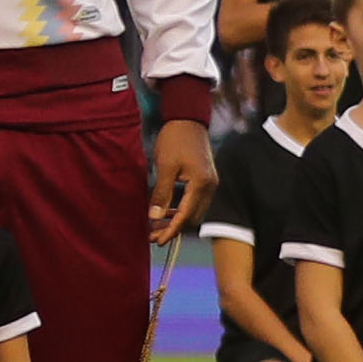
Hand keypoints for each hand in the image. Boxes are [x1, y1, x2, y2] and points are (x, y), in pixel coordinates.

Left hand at [148, 121, 210, 243]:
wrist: (188, 120)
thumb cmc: (175, 140)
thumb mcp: (165, 166)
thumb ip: (162, 193)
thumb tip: (154, 217)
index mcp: (202, 183)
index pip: (186, 215)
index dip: (172, 230)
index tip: (158, 241)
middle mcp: (210, 186)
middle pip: (193, 217)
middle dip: (173, 228)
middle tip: (152, 236)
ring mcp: (210, 183)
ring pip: (194, 211)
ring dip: (176, 220)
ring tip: (156, 227)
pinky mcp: (205, 180)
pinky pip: (194, 202)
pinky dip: (181, 209)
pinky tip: (166, 212)